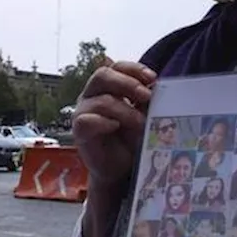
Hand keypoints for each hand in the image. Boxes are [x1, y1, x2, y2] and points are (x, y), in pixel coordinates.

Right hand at [72, 60, 155, 187]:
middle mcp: (92, 95)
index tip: (153, 78)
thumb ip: (145, 101)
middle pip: (102, 75)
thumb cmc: (129, 139)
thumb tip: (156, 88)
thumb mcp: (142, 116)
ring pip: (101, 100)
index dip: (134, 69)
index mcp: (107, 87)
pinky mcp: (79, 130)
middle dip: (127, 83)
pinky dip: (104, 122)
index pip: (117, 67)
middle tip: (146, 96)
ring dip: (125, 111)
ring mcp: (83, 111)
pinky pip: (87, 120)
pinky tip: (115, 127)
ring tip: (141, 124)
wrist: (118, 169)